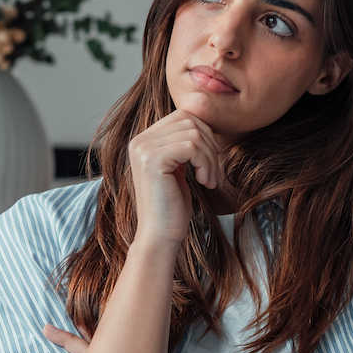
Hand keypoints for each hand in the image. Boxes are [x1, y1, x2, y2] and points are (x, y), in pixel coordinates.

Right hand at [127, 109, 223, 246]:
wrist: (160, 236)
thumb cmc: (172, 207)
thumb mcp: (179, 169)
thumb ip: (183, 145)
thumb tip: (204, 124)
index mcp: (144, 141)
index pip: (182, 116)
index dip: (204, 135)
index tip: (211, 161)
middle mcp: (139, 141)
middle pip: (189, 120)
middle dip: (209, 145)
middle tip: (213, 173)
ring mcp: (144, 149)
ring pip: (194, 133)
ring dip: (210, 158)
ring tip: (209, 180)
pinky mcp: (153, 160)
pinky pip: (192, 146)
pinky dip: (205, 164)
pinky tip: (204, 182)